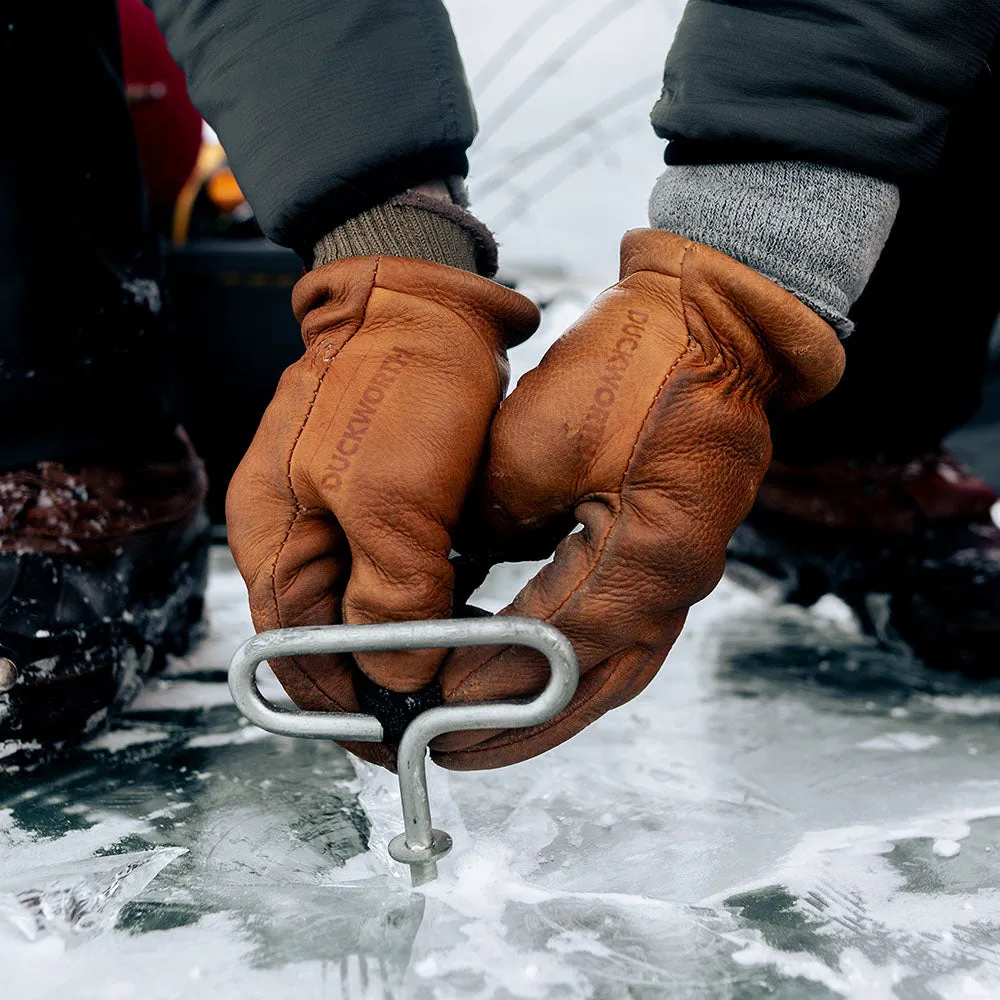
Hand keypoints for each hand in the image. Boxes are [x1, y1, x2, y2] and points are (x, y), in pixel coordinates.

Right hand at [226, 255, 538, 766]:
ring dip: (410, 634)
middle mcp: (297, 531)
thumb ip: (390, 596)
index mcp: (274, 536)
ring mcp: (337, 509)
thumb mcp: (392, 497)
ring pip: (367, 602)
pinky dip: (428, 592)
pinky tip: (468, 605)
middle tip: (445, 702)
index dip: (345, 704)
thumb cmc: (399, 380)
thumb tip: (397, 676)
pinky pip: (395, 563)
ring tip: (465, 661)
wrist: (425, 292)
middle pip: (330, 635)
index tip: (402, 735)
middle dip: (384, 674)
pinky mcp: (379, 491)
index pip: (294, 655)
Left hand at [435, 229, 844, 768]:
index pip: (553, 650)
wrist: (712, 325)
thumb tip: (452, 572)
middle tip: (454, 751)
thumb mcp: (533, 443)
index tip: (429, 707)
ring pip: (608, 669)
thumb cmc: (636, 366)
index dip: (486, 684)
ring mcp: (679, 573)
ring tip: (485, 728)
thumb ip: (488, 524)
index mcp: (647, 558)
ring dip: (545, 701)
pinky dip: (569, 659)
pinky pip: (618, 632)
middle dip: (518, 725)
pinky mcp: (670, 556)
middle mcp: (673, 582)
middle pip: (590, 685)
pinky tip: (527, 667)